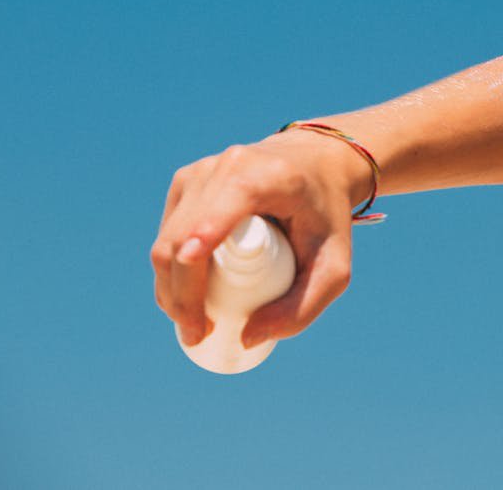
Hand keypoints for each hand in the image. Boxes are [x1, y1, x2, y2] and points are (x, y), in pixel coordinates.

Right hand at [150, 129, 371, 346]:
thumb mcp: (335, 267)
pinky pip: (168, 232)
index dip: (200, 248)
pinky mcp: (186, 180)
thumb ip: (303, 308)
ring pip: (168, 238)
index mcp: (266, 176)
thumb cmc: (327, 217)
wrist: (315, 165)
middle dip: (181, 295)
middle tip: (198, 334)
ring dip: (170, 287)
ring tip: (192, 322)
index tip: (191, 291)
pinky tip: (184, 295)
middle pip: (184, 238)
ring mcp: (200, 170)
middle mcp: (226, 166)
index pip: (220, 211)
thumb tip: (246, 338)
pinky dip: (171, 268)